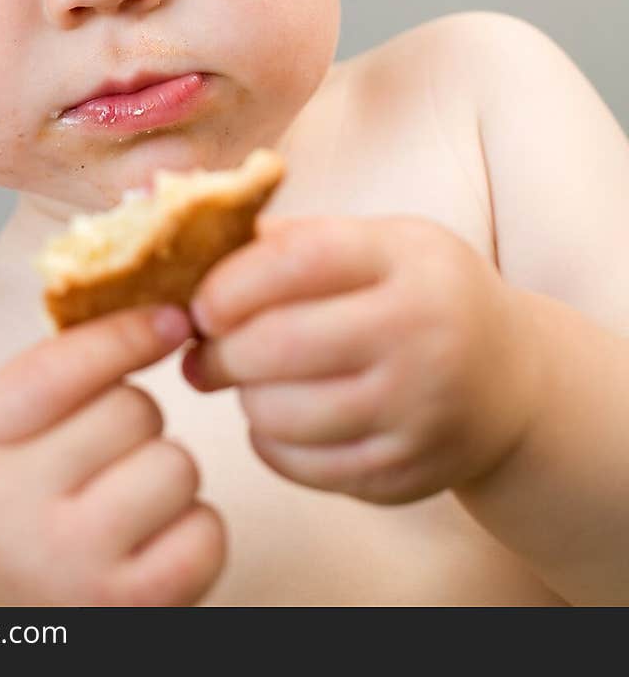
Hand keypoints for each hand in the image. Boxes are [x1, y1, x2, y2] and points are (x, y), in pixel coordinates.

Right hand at [0, 305, 225, 605]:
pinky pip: (206, 531)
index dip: (129, 332)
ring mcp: (70, 564)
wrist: (5, 636)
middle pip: (134, 409)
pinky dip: (196, 535)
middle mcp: (10, 508)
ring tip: (128, 507)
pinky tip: (155, 548)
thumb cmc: (15, 520)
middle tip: (108, 460)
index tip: (171, 319)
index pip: (63, 362)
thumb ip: (56, 376)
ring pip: (177, 465)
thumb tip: (164, 308)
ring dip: (169, 479)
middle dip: (139, 424)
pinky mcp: (129, 609)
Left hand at [182, 215, 541, 504]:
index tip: (200, 301)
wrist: (513, 380)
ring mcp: (417, 411)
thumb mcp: (383, 244)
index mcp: (408, 262)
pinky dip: (272, 444)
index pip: (301, 261)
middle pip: (282, 344)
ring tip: (247, 381)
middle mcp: (421, 335)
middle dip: (221, 350)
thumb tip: (202, 245)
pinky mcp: (406, 473)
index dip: (232, 282)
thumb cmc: (423, 295)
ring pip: (284, 414)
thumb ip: (301, 240)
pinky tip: (279, 419)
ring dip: (245, 398)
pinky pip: (305, 466)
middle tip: (200, 350)